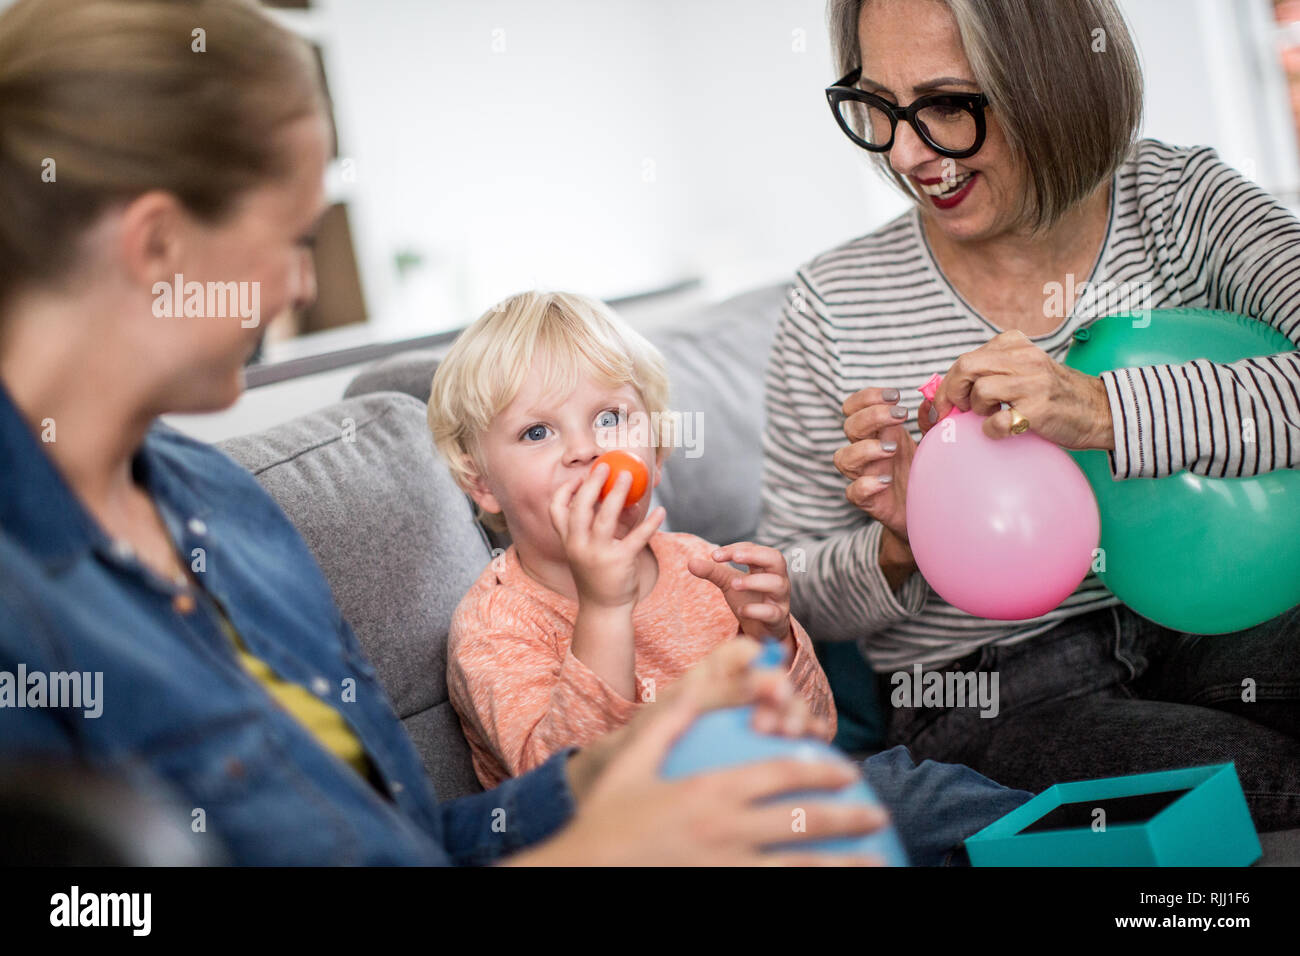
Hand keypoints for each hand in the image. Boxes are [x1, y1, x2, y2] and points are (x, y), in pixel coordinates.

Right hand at [512, 639, 885, 865]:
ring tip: (878, 863)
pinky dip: (810, 890)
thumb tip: (693, 693)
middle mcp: (724, 828)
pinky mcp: (722, 894)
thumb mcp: (632, 765)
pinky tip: (832, 894)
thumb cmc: (603, 821)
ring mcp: (726, 866)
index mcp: (708, 789)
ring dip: (844, 864)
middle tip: (877, 814)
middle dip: (847, 816)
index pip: (779, 775)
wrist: (581, 871)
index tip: (846, 771)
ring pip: (799, 866)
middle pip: (802, 820)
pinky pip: (776, 891)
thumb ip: (668, 726)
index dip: (820, 770)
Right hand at [549, 460, 665, 609]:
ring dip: (618, 493)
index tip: (580, 477)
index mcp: (568, 541)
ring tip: (629, 476)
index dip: (567, 489)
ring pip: (606, 517)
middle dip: (592, 483)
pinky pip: (637, 537)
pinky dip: (650, 523)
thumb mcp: (593, 550)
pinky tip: (661, 511)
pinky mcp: (619, 562)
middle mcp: (578, 545)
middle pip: (580, 507)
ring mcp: (597, 554)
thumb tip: (629, 501)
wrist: (604, 609)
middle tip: (606, 466)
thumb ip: (607, 526)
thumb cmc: (599, 575)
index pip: (556, 509)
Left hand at [687, 542, 792, 644]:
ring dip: (754, 581)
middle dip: (755, 555)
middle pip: (776, 559)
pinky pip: (773, 613)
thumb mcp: (729, 583)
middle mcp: (777, 579)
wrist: (761, 630)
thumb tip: (690, 562)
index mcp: (765, 567)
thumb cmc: (748, 599)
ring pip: (778, 584)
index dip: (737, 548)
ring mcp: (779, 599)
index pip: (756, 549)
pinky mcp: (778, 619)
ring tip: (734, 584)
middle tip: (735, 558)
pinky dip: (757, 610)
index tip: (714, 555)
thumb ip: (713, 571)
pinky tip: (741, 610)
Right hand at [837, 387, 917, 543]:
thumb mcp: (932, 443)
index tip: (894, 396)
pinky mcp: (870, 501)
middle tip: (901, 416)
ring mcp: (866, 476)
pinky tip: (885, 482)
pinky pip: (853, 492)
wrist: (931, 513)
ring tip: (893, 449)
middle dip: (872, 415)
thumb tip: (930, 402)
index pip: (855, 407)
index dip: (867, 397)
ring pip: (843, 458)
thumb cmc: (926, 472)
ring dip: (865, 449)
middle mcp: (869, 452)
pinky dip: (865, 485)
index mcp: (880, 433)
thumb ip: (930, 423)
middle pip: (849, 426)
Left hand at [927, 330, 1114, 448]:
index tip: (940, 405)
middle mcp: (1025, 358)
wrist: (1101, 410)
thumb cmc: (1054, 395)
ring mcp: (1033, 382)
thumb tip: (947, 391)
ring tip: (989, 416)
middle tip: (955, 410)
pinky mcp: (1039, 408)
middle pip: (966, 366)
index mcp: (1016, 346)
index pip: (966, 358)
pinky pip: (998, 420)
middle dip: (951, 392)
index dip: (946, 384)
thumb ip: (992, 371)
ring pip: (980, 389)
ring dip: (976, 409)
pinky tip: (1002, 431)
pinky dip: (992, 430)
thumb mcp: (1024, 371)